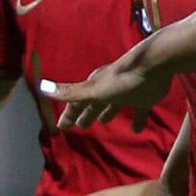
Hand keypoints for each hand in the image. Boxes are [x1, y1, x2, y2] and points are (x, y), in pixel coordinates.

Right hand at [42, 51, 171, 128]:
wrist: (153, 65)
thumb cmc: (122, 79)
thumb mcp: (93, 89)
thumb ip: (70, 91)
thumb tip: (41, 87)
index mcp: (95, 87)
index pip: (77, 103)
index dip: (69, 114)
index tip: (62, 126)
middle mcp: (109, 89)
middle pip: (95, 104)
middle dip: (87, 113)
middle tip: (81, 126)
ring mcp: (128, 93)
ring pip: (114, 105)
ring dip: (108, 113)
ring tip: (104, 122)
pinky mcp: (145, 97)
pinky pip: (139, 111)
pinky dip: (137, 120)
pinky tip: (137, 130)